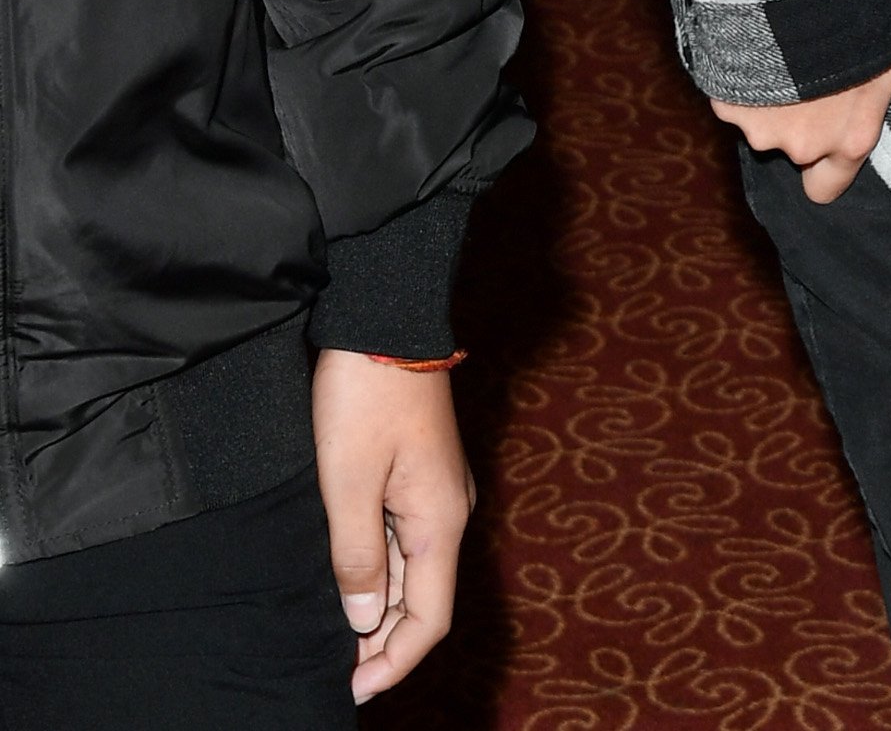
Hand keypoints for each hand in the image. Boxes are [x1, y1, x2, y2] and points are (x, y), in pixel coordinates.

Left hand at [312, 350, 474, 702]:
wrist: (385, 316)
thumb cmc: (364, 396)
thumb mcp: (347, 484)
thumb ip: (357, 558)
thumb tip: (366, 621)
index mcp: (441, 519)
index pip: (430, 619)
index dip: (393, 663)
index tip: (350, 689)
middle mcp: (448, 509)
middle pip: (424, 599)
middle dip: (382, 642)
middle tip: (330, 669)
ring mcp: (435, 488)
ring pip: (412, 569)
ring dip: (377, 606)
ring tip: (327, 630)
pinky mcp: (417, 470)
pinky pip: (403, 538)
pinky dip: (377, 568)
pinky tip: (342, 574)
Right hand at [712, 10, 890, 204]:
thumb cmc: (868, 11)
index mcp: (850, 138)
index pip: (828, 188)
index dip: (832, 164)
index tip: (836, 127)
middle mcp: (803, 144)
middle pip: (799, 148)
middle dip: (805, 118)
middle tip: (821, 70)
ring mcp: (759, 124)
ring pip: (765, 121)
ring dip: (775, 95)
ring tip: (793, 48)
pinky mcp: (725, 99)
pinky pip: (734, 96)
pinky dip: (746, 76)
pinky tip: (763, 40)